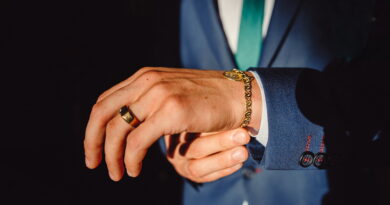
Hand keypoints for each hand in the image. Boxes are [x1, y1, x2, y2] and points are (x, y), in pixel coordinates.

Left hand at [84, 67, 260, 180]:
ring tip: (116, 173)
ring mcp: (159, 94)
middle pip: (102, 112)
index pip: (106, 100)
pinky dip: (130, 159)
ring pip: (118, 129)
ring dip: (112, 155)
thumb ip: (149, 101)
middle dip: (92, 141)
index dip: (94, 126)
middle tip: (92, 163)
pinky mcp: (172, 111)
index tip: (94, 147)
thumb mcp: (172, 92)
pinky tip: (133, 170)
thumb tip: (129, 122)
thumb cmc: (208, 99)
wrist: (240, 96)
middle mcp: (147, 81)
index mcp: (145, 76)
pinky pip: (138, 141)